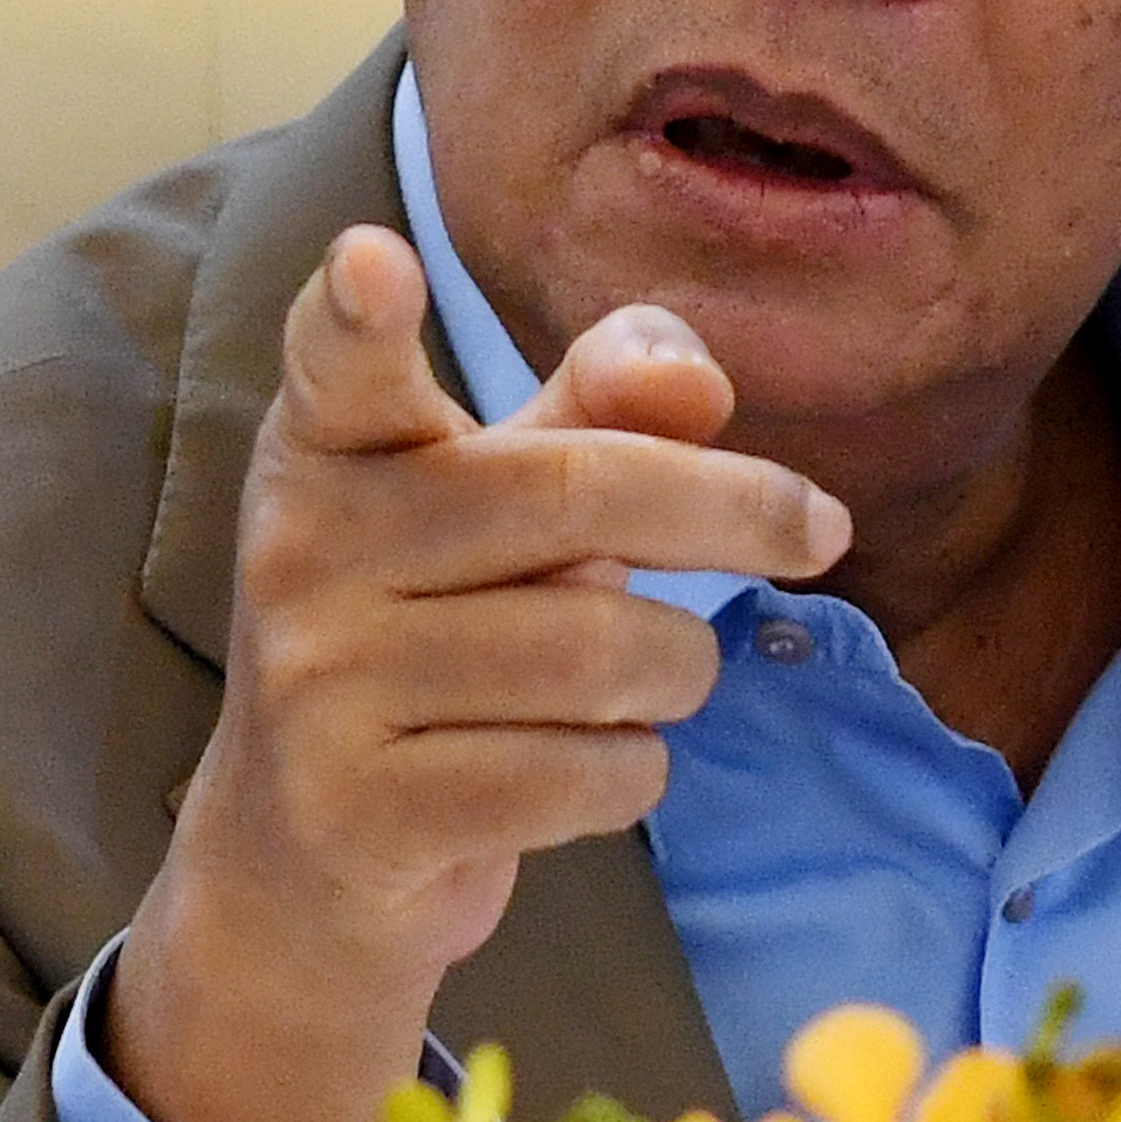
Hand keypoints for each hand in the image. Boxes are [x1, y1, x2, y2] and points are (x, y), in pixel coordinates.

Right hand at [100, 223, 848, 1121]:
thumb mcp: (501, 507)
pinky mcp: (359, 814)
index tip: (375, 259)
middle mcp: (300, 552)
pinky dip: (630, 772)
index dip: (360, 314)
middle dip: (731, 511)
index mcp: (330, 450)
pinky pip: (584, 775)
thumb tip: (697, 382)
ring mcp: (317, 688)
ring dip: (674, 672)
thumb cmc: (434, 639)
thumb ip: (599, 414)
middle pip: (578, 497)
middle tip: (820, 528)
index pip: (341, 367)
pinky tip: (588, 767)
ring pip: (603, 652)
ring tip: (643, 679)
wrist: (304, 862)